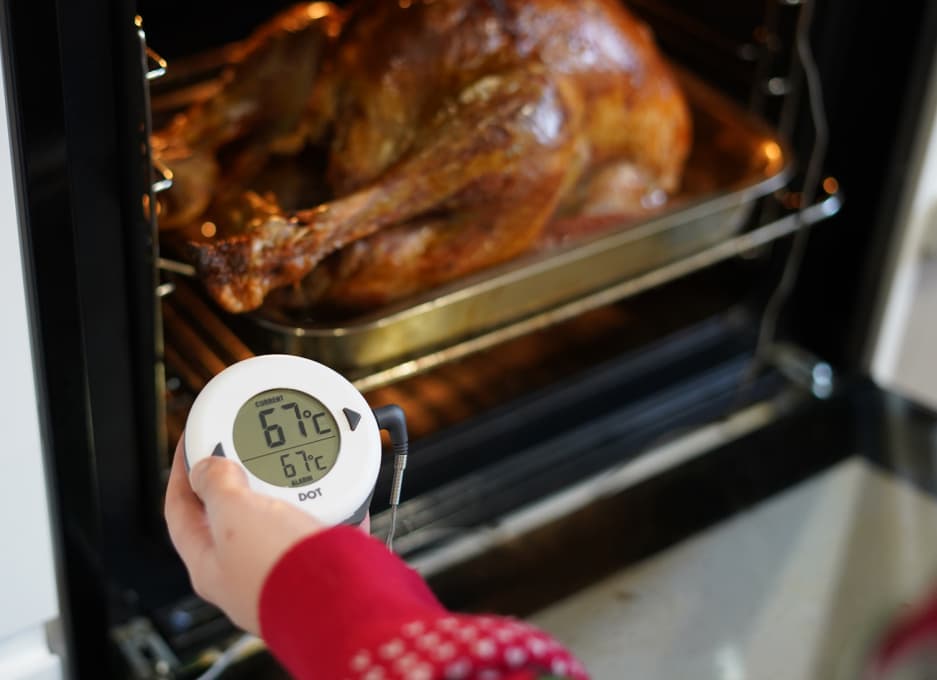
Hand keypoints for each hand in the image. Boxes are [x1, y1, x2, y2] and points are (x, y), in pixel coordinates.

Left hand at [164, 436, 328, 633]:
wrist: (340, 601)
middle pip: (232, 514)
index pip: (181, 511)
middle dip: (241, 479)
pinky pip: (322, 526)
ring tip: (297, 468)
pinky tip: (339, 493)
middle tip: (249, 450)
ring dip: (290, 491)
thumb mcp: (234, 514)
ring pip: (282, 518)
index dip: (182, 473)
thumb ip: (217, 484)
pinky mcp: (321, 565)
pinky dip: (330, 506)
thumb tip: (209, 467)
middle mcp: (244, 572)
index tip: (193, 445)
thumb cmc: (281, 571)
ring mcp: (284, 569)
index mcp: (210, 565)